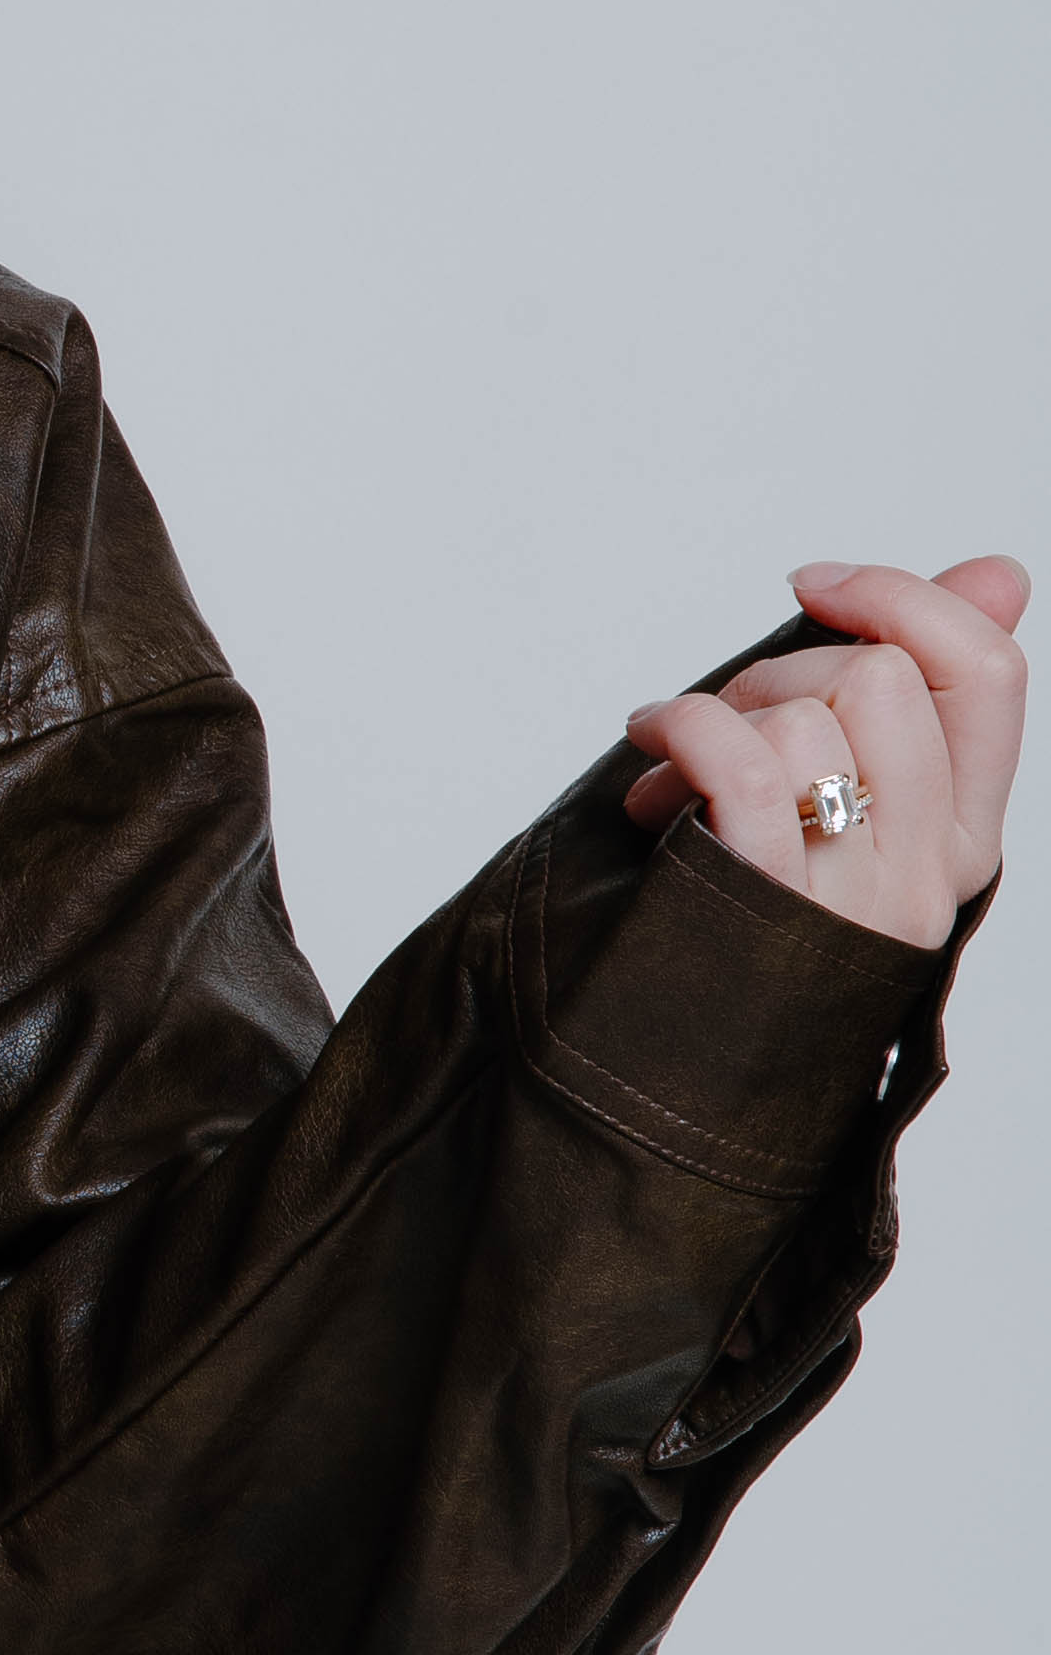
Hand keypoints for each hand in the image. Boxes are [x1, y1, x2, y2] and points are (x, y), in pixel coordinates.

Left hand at [622, 555, 1027, 951]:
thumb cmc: (742, 916)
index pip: (988, 674)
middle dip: (784, 668)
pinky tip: (652, 752)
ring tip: (678, 774)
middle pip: (885, 678)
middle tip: (728, 722)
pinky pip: (746, 770)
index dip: (901, 597)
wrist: (675, 1080)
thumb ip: (907, 690)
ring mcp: (853, 904)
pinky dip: (686, 732)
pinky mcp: (769, 916)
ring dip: (718, 717)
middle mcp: (926, 876)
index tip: (815, 584)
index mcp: (961, 839)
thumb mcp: (834, 793)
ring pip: (810, 720)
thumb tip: (1001, 574)